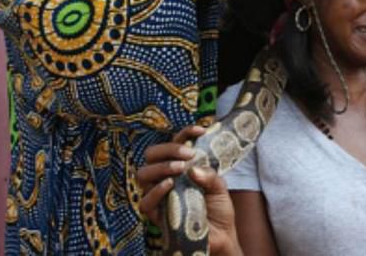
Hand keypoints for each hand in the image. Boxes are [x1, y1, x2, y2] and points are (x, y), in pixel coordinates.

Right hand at [138, 126, 241, 255]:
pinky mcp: (156, 215)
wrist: (222, 236)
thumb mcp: (220, 187)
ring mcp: (158, 196)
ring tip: (179, 168)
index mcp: (179, 167)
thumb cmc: (219, 210)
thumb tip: (193, 168)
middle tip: (188, 154)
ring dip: (161, 167)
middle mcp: (165, 178)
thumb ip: (210, 175)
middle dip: (168, 149)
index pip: (173, 144)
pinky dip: (156, 191)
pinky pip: (145, 202)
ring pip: (143, 174)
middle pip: (151, 155)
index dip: (184, 133)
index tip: (201, 129)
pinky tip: (170, 185)